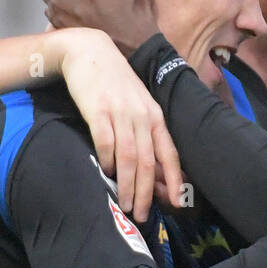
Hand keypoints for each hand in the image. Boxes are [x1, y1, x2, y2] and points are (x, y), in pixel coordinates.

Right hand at [56, 29, 182, 221]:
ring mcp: (121, 112)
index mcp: (155, 116)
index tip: (176, 203)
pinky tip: (107, 173)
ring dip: (127, 185)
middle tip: (140, 215)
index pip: (169, 153)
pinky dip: (108, 160)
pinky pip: (106, 141)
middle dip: (146, 193)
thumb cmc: (115, 84)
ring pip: (129, 157)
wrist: (89, 52)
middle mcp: (142, 116)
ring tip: (123, 204)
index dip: (174, 179)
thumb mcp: (138, 105)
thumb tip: (152, 169)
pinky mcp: (98, 110)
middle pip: (148, 161)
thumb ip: (145, 133)